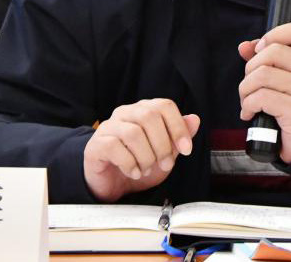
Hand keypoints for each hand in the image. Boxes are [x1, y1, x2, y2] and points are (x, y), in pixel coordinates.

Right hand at [83, 98, 200, 201]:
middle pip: (149, 116)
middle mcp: (125, 113)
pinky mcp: (95, 144)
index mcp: (143, 111)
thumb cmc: (139, 164)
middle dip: (163, 145)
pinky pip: (114, 147)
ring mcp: (108, 127)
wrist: (112, 184)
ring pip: (133, 133)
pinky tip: (133, 172)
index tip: (186, 150)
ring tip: (146, 170)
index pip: (164, 106)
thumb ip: (178, 137)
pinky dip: (129, 164)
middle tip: (165, 164)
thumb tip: (194, 119)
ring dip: (146, 157)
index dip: (178, 127)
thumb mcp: (165, 154)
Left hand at [238, 21, 290, 163]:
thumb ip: (266, 57)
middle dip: (250, 69)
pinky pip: (261, 97)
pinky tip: (250, 113)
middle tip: (249, 86)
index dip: (273, 35)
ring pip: (262, 75)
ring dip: (245, 90)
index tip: (259, 51)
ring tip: (247, 100)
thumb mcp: (286, 76)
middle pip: (271, 52)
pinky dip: (248, 105)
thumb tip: (244, 46)